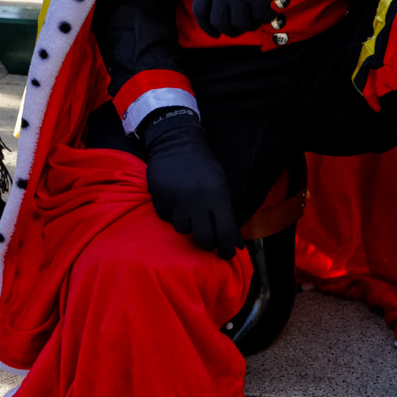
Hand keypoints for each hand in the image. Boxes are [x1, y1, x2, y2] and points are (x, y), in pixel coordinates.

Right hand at [140, 107, 237, 257]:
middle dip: (205, 242)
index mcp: (218, 196)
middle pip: (203, 239)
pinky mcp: (159, 198)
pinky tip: (173, 199)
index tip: (226, 254)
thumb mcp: (222, 186)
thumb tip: (237, 245)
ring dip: (186, 223)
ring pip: (182, 230)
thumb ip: (228, 215)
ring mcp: (177, 200)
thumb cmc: (204, 167)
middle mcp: (198, 201)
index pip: (226, 233)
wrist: (177, 141)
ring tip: (187, 208)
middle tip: (206, 238)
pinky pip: (165, 217)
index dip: (227, 249)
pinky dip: (170, 212)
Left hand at [192, 0, 339, 36]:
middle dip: (234, 29)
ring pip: (239, 23)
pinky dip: (267, 18)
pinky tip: (271, 10)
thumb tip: (220, 22)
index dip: (207, 27)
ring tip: (260, 15)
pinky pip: (259, 18)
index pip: (199, 10)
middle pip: (219, 22)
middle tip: (247, 24)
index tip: (217, 34)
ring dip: (252, 24)